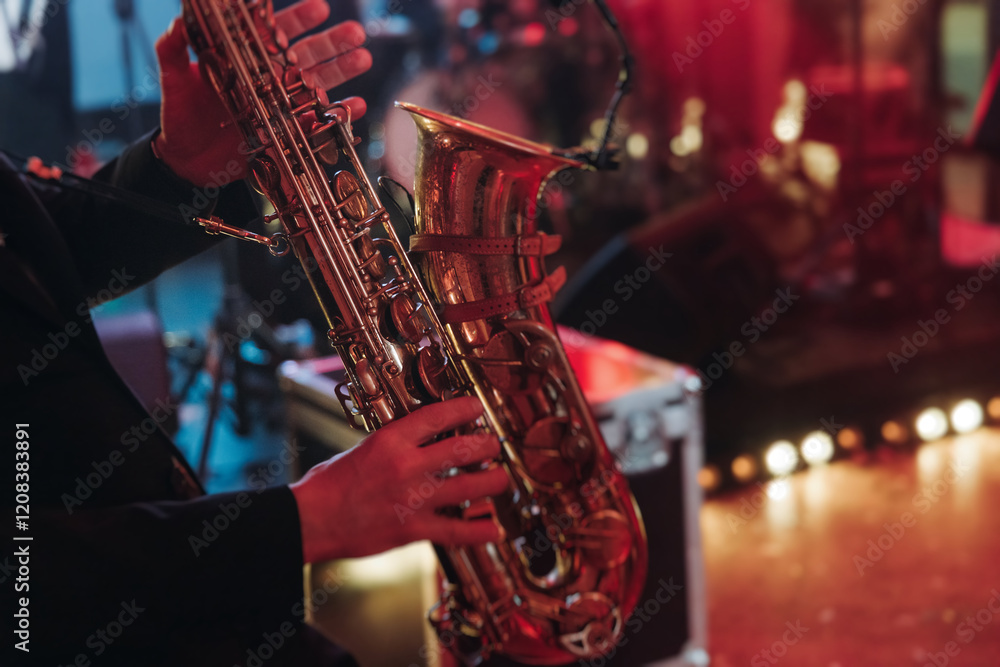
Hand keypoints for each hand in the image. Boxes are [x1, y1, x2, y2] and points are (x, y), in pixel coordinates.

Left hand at [153, 0, 371, 186]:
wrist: (186, 162)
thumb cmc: (179, 118)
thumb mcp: (172, 82)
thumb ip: (172, 51)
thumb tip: (177, 22)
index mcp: (247, 59)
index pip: (275, 32)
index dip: (298, 18)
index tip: (319, 7)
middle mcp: (270, 78)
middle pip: (308, 54)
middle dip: (332, 41)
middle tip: (355, 31)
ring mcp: (282, 105)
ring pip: (320, 82)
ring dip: (343, 70)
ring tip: (362, 58)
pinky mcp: (289, 132)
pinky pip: (320, 122)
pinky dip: (340, 116)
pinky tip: (357, 107)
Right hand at [290, 397, 508, 562]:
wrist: (309, 520)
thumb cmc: (329, 485)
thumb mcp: (362, 448)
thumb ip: (394, 443)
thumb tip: (421, 438)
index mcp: (391, 440)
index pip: (439, 416)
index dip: (465, 409)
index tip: (477, 407)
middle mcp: (407, 466)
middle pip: (464, 449)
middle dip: (487, 446)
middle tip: (493, 446)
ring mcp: (413, 499)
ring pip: (470, 486)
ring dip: (492, 482)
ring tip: (500, 479)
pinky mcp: (413, 529)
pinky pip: (457, 530)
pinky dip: (479, 531)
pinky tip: (493, 529)